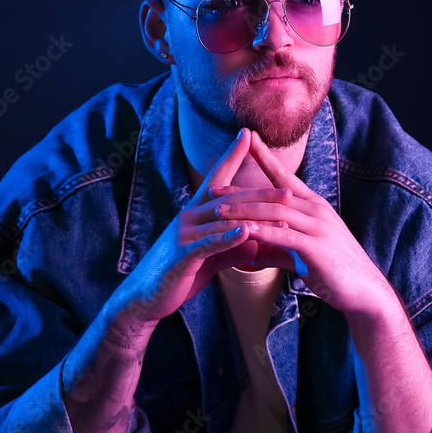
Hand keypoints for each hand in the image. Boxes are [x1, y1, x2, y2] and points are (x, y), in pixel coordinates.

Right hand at [115, 129, 262, 323]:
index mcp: (195, 213)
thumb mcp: (208, 259)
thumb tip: (254, 241)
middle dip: (259, 192)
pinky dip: (230, 236)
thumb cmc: (177, 276)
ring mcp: (185, 234)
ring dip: (254, 213)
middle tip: (287, 189)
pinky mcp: (183, 254)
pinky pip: (210, 243)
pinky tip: (248, 232)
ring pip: (224, 217)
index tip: (248, 135)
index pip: (217, 179)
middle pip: (228, 196)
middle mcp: (189, 217)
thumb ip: (230, 248)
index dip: (232, 156)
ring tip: (280, 211)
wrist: (144, 298)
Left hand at [209, 131, 395, 318]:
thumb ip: (277, 249)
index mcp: (313, 206)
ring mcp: (319, 228)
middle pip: (273, 194)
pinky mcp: (318, 249)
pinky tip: (245, 230)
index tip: (247, 141)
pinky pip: (286, 236)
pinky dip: (264, 232)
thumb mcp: (301, 255)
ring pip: (276, 213)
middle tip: (214, 186)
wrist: (365, 292)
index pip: (285, 178)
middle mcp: (317, 211)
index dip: (265, 159)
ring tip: (220, 209)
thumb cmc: (334, 271)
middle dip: (242, 190)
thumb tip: (252, 253)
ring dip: (246, 210)